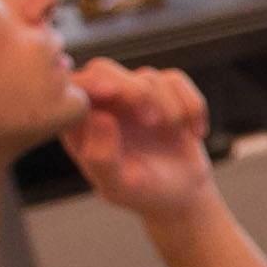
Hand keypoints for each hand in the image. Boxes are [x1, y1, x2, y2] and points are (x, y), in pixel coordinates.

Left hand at [62, 62, 216, 218]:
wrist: (181, 195)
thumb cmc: (142, 193)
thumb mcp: (118, 186)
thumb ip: (102, 158)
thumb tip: (99, 117)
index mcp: (81, 124)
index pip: (73, 89)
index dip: (88, 84)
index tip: (112, 93)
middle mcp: (103, 104)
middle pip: (104, 70)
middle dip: (133, 92)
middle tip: (151, 121)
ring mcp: (133, 94)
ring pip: (147, 77)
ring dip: (168, 107)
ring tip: (173, 133)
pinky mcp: (163, 91)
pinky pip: (176, 81)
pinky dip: (191, 105)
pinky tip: (194, 132)